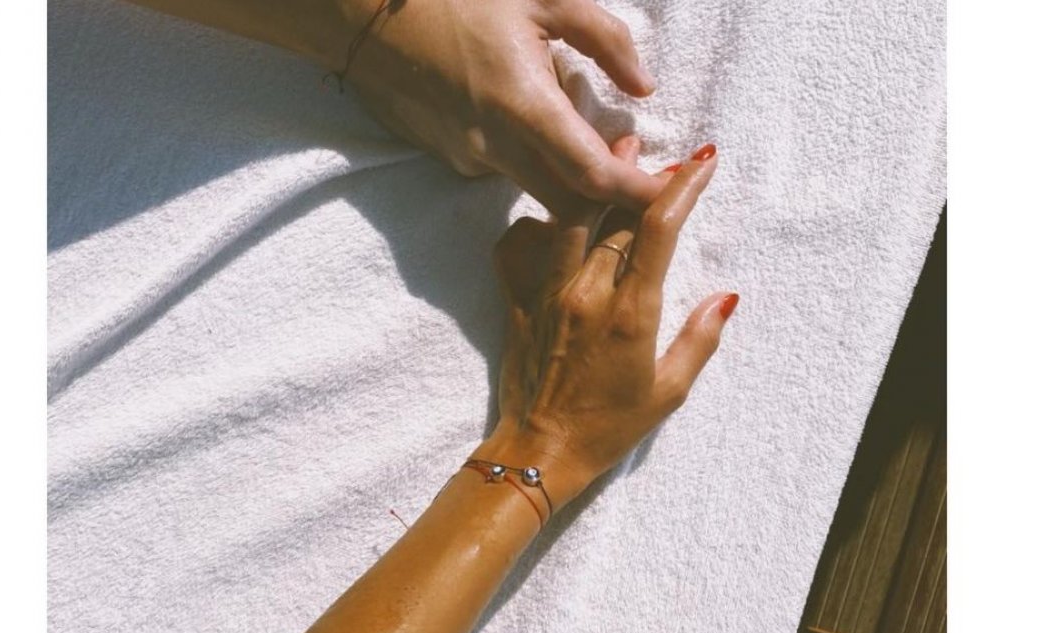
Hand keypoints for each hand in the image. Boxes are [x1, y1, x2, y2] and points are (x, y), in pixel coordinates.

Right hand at [330, 0, 666, 217]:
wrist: (364, 12)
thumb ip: (604, 40)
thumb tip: (643, 86)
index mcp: (524, 107)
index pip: (595, 178)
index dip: (641, 193)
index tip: (674, 188)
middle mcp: (495, 148)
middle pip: (570, 206)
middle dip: (611, 198)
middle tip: (637, 161)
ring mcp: (467, 159)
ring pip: (536, 186)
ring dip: (567, 168)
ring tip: (568, 110)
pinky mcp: (449, 158)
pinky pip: (502, 168)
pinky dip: (527, 151)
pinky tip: (514, 104)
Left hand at [478, 136, 735, 507]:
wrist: (538, 452)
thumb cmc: (609, 428)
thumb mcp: (668, 392)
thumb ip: (699, 340)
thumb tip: (727, 296)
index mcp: (630, 312)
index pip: (659, 230)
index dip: (682, 187)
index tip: (702, 160)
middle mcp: (586, 292)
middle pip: (614, 215)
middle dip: (638, 175)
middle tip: (654, 149)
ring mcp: (546, 293)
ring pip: (567, 218)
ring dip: (591, 182)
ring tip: (606, 149)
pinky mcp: (516, 301)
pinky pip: (517, 248)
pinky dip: (533, 225)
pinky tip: (549, 217)